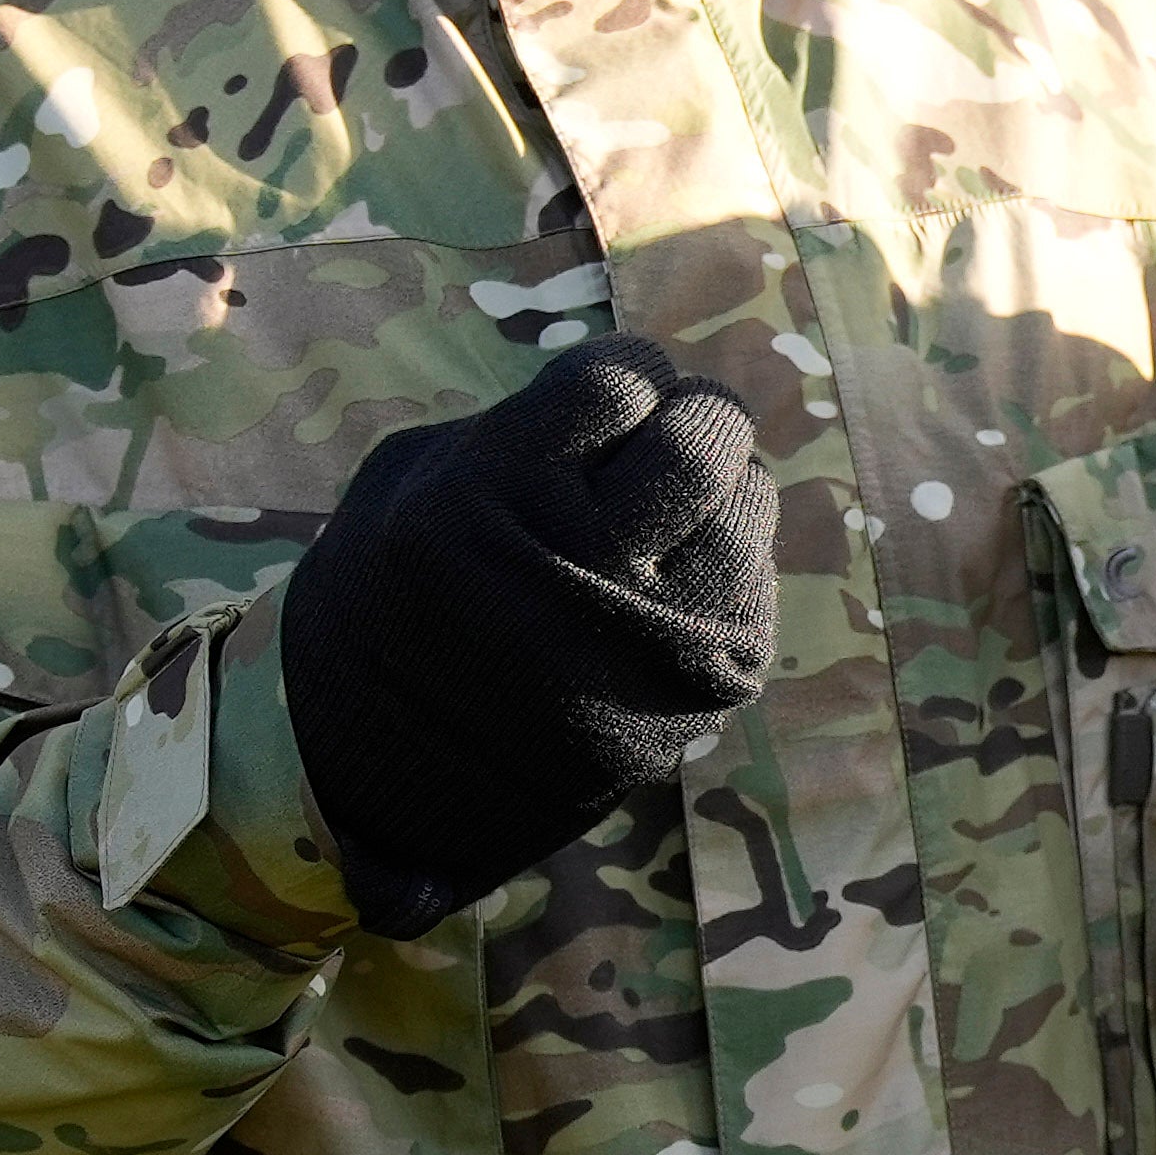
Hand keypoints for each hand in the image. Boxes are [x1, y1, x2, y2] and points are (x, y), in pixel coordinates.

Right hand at [280, 332, 773, 931]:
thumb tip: (651, 384)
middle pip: (700, 443)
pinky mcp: (711, 686)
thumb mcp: (413, 488)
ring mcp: (655, 636)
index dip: (629, 372)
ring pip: (748, 505)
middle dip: (700, 416)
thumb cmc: (403, 599)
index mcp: (487, 501)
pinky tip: (669, 581)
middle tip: (677, 424)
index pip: (616, 384)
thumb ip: (529, 424)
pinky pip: (755, 578)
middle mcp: (577, 569)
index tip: (618, 390)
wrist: (400, 782)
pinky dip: (724, 561)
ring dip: (719, 491)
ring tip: (665, 517)